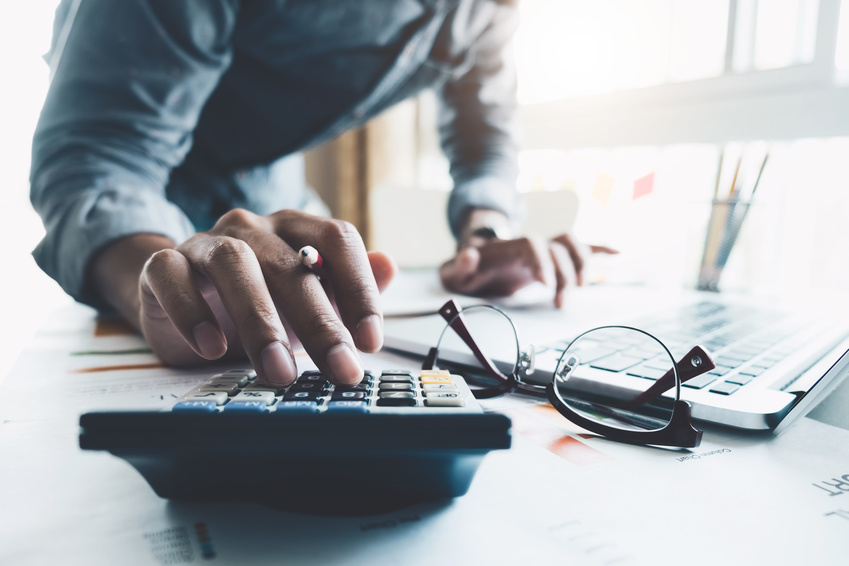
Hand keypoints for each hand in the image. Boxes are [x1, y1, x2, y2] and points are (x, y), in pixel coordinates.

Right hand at [92, 209, 395, 386]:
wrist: (181, 300)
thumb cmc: (257, 302)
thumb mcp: (307, 301)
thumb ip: (347, 286)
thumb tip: (389, 264)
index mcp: (296, 230)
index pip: (338, 240)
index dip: (359, 288)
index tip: (372, 341)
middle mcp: (254, 228)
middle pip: (291, 264)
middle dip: (320, 322)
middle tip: (340, 369)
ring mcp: (206, 243)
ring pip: (234, 264)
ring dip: (260, 320)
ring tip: (278, 371)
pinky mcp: (163, 265)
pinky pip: (171, 276)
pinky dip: (192, 312)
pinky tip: (211, 347)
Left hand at [440, 232, 615, 307]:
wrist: (474, 260)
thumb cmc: (467, 270)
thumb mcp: (455, 272)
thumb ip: (459, 266)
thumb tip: (469, 254)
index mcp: (509, 247)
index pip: (532, 244)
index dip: (542, 260)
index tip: (545, 283)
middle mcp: (531, 244)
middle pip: (556, 248)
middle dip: (563, 273)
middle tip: (560, 301)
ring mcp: (543, 249)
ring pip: (571, 244)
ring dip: (582, 263)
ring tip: (581, 287)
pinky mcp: (552, 257)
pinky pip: (579, 247)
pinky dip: (598, 248)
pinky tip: (617, 253)